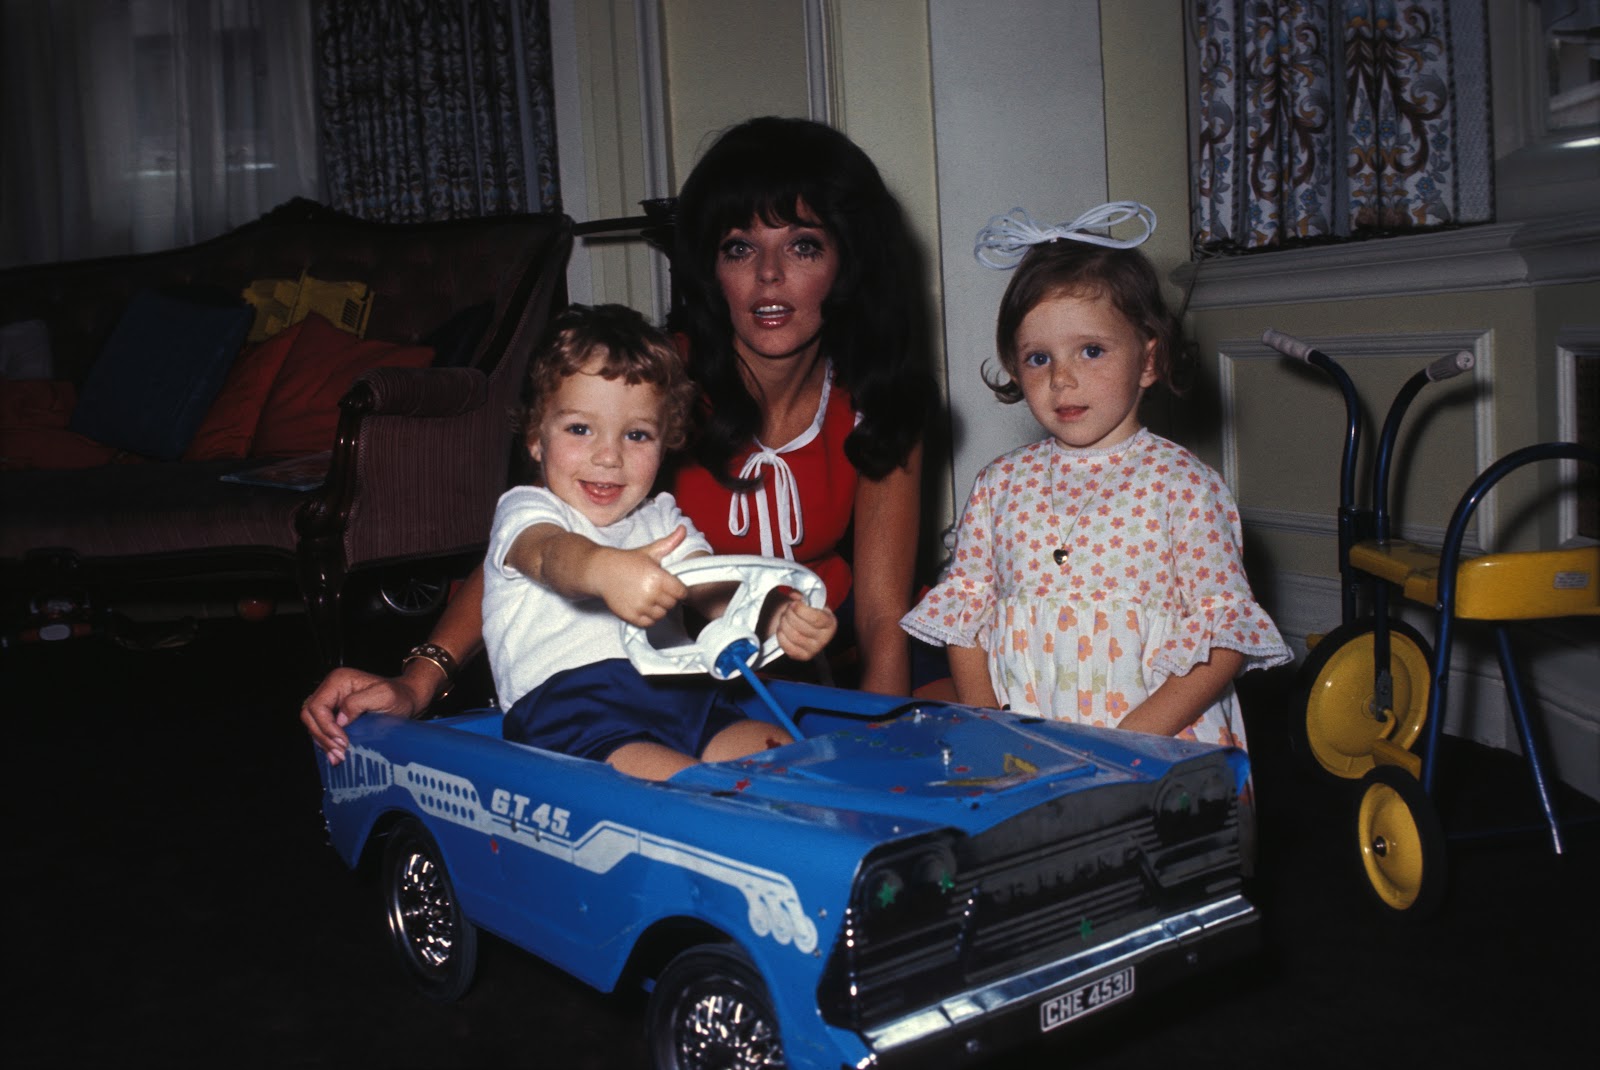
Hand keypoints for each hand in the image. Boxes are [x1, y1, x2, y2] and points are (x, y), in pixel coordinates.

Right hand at [299, 667, 426, 765]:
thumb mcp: (384, 696)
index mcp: (338, 680)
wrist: (407, 700)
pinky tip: (337, 755)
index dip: (326, 726)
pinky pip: (322, 730)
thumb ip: (358, 703)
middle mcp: (330, 689)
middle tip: (339, 753)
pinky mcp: (335, 715)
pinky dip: (327, 743)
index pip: (317, 706)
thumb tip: (339, 720)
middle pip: (309, 715)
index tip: (342, 742)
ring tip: (338, 757)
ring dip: (323, 743)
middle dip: (322, 736)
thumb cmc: (399, 696)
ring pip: (313, 725)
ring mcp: (331, 702)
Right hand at [595, 527, 690, 627]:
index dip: (679, 589)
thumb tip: (684, 528)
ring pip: (662, 614)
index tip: (672, 585)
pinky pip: (649, 623)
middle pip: (672, 604)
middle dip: (669, 598)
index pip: (682, 592)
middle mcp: (650, 593)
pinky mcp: (631, 616)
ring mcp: (640, 606)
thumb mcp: (649, 551)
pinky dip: (649, 617)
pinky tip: (644, 606)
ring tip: (652, 598)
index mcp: (658, 577)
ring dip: (660, 608)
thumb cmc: (627, 561)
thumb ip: (669, 542)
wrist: (601, 571)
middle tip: (660, 590)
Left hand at [768, 593, 835, 661]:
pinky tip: (782, 628)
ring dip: (784, 624)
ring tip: (784, 618)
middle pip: (801, 627)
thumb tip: (793, 594)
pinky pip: (787, 646)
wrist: (805, 626)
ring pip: (793, 636)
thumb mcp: (809, 601)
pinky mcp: (803, 656)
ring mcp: (814, 649)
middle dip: (790, 615)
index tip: (794, 604)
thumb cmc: (808, 612)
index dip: (801, 610)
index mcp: (830, 623)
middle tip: (787, 609)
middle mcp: (825, 638)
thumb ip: (802, 595)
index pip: (815, 618)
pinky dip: (781, 635)